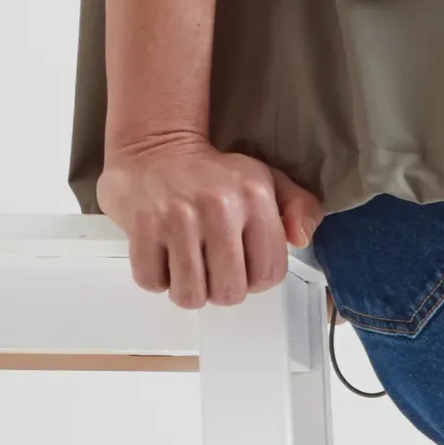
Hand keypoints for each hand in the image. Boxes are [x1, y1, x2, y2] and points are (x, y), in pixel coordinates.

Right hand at [97, 129, 325, 308]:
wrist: (155, 149)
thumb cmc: (212, 174)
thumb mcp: (266, 180)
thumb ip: (300, 207)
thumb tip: (300, 237)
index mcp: (255, 195)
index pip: (269, 273)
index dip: (256, 279)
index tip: (244, 265)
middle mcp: (219, 206)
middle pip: (229, 292)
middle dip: (220, 288)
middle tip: (212, 266)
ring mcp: (178, 217)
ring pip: (190, 295)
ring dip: (187, 288)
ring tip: (188, 263)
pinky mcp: (143, 225)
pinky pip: (152, 282)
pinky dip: (156, 277)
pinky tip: (163, 253)